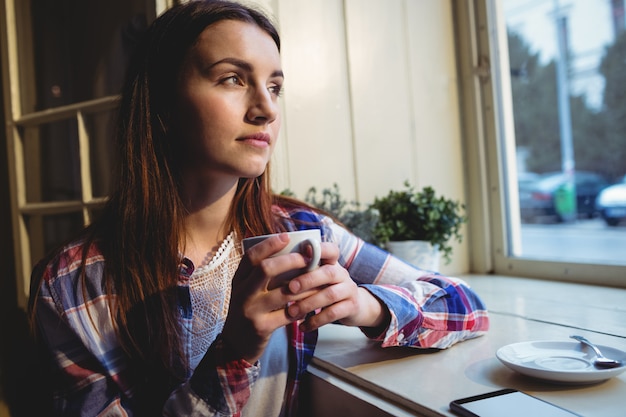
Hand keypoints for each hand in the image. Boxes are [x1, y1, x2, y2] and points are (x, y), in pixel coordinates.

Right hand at [220, 233, 316, 362]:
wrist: (236, 344)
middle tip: (308, 258)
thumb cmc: (249, 310)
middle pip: (266, 269)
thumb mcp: (248, 290)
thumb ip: (262, 275)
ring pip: (283, 293)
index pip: (251, 257)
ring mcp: (251, 311)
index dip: (269, 244)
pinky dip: (302, 307)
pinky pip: (288, 314)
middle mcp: (242, 293)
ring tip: (318, 280)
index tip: (287, 236)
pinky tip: (312, 303)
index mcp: (238, 280)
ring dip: (304, 285)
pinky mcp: (262, 327)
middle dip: (290, 261)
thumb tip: (291, 251)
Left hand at [285, 242, 390, 332]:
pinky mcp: (351, 307)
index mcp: (332, 262)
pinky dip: (316, 321)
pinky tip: (302, 326)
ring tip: (291, 312)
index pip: (330, 250)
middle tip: (290, 288)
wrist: (354, 306)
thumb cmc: (326, 288)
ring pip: (330, 295)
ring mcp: (349, 290)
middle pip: (328, 272)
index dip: (319, 249)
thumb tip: (272, 266)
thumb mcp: (318, 276)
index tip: (302, 252)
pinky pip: (333, 313)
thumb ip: (303, 270)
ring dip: (308, 303)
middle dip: (307, 280)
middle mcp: (342, 273)